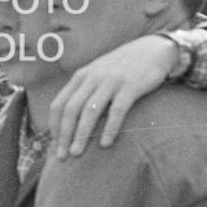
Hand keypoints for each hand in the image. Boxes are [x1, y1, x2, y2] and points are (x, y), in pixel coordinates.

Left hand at [48, 34, 179, 156]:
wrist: (152, 49)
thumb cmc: (123, 68)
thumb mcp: (98, 74)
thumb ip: (85, 92)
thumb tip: (71, 122)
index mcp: (81, 77)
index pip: (59, 105)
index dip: (54, 127)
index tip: (55, 146)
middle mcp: (92, 78)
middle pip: (70, 110)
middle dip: (63, 135)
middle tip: (61, 157)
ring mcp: (111, 81)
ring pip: (90, 111)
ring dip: (81, 134)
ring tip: (77, 154)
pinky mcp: (130, 86)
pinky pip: (117, 110)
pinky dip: (109, 128)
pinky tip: (105, 144)